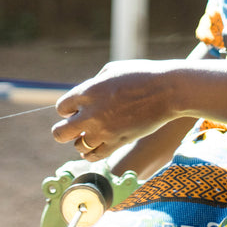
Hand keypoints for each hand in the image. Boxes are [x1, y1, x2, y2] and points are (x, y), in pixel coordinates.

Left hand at [51, 59, 180, 160]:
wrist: (167, 90)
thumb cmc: (141, 75)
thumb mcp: (112, 70)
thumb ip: (93, 84)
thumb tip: (84, 96)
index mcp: (88, 91)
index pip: (61, 108)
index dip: (68, 109)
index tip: (78, 108)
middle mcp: (91, 113)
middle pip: (60, 133)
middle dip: (64, 130)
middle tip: (76, 126)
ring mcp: (103, 130)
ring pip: (77, 146)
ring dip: (81, 141)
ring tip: (93, 134)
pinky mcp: (117, 143)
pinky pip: (94, 156)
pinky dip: (92, 153)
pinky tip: (98, 144)